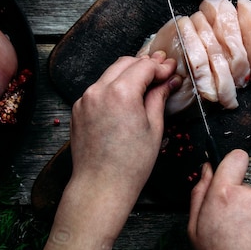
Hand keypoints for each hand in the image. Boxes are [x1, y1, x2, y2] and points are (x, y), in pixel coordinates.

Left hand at [21, 52, 181, 249]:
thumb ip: (159, 97)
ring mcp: (85, 99)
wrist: (100, 186)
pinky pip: (98, 89)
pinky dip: (114, 87)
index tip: (172, 70)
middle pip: (125, 63)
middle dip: (144, 65)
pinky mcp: (78, 109)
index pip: (144, 66)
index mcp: (121, 93)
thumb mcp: (153, 128)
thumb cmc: (131, 164)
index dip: (161, 66)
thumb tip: (169, 81)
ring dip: (128, 74)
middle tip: (162, 72)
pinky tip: (127, 98)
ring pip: (110, 74)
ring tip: (147, 83)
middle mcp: (99, 90)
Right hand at [188, 150, 250, 249]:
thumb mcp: (194, 228)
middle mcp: (248, 195)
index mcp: (223, 194)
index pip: (234, 158)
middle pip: (242, 186)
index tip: (230, 171)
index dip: (231, 164)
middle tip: (230, 224)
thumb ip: (199, 193)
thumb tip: (206, 170)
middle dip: (237, 199)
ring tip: (244, 237)